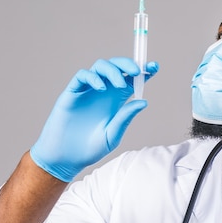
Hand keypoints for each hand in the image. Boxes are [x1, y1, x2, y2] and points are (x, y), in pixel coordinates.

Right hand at [30, 57, 158, 181]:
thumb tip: (144, 102)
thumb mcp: (112, 134)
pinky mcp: (72, 92)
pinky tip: (101, 88)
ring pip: (101, 66)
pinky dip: (93, 77)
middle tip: (138, 72)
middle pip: (117, 67)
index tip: (154, 67)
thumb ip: (125, 117)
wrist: (66, 158)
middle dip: (129, 64)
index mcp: (117, 100)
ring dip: (113, 70)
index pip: (132, 80)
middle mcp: (103, 92)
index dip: (143, 71)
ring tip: (120, 84)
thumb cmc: (90, 149)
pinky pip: (82, 75)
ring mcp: (87, 90)